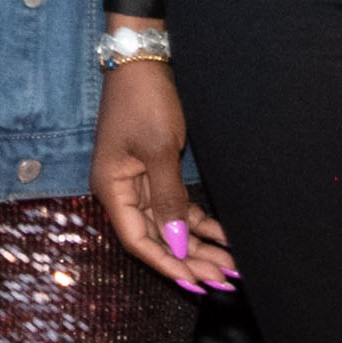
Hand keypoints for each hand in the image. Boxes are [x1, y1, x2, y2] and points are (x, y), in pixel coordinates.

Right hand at [88, 54, 239, 297]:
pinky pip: (178, 207)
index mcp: (111, 189)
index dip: (167, 264)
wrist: (144, 60)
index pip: (138, 241)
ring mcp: (138, 183)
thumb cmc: (145, 101)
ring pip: (170, 226)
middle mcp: (122, 192)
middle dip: (189, 261)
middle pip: (156, 239)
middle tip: (224, 280)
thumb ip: (168, 199)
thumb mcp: (159, 150)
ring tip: (230, 267)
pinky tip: (224, 237)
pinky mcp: (155, 172)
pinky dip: (200, 223)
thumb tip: (178, 243)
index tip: (197, 282)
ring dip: (198, 246)